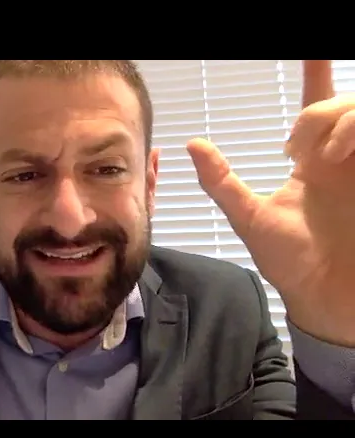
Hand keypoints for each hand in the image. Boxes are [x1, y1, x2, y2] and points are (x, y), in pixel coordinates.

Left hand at [186, 60, 354, 346]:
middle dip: (317, 116)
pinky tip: (343, 157)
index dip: (316, 72)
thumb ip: (221, 181)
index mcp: (312, 163)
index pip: (316, 107)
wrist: (325, 294)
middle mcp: (341, 158)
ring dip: (342, 122)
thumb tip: (190, 143)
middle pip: (337, 105)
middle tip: (297, 149)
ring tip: (327, 156)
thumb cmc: (290, 261)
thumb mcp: (249, 217)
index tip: (314, 49)